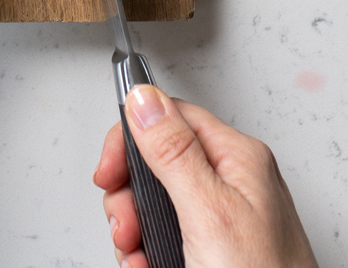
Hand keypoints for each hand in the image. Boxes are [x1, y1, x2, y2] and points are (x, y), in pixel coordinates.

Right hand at [94, 85, 318, 267]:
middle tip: (126, 227)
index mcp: (238, 157)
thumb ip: (174, 151)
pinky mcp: (218, 250)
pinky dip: (150, 252)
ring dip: (137, 230)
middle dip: (131, 196)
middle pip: (159, 162)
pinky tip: (150, 265)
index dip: (131, 140)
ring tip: (138, 256)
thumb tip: (145, 96)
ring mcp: (228, 218)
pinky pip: (171, 235)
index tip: (108, 173)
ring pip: (160, 203)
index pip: (171, 116)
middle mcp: (236, 181)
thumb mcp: (208, 212)